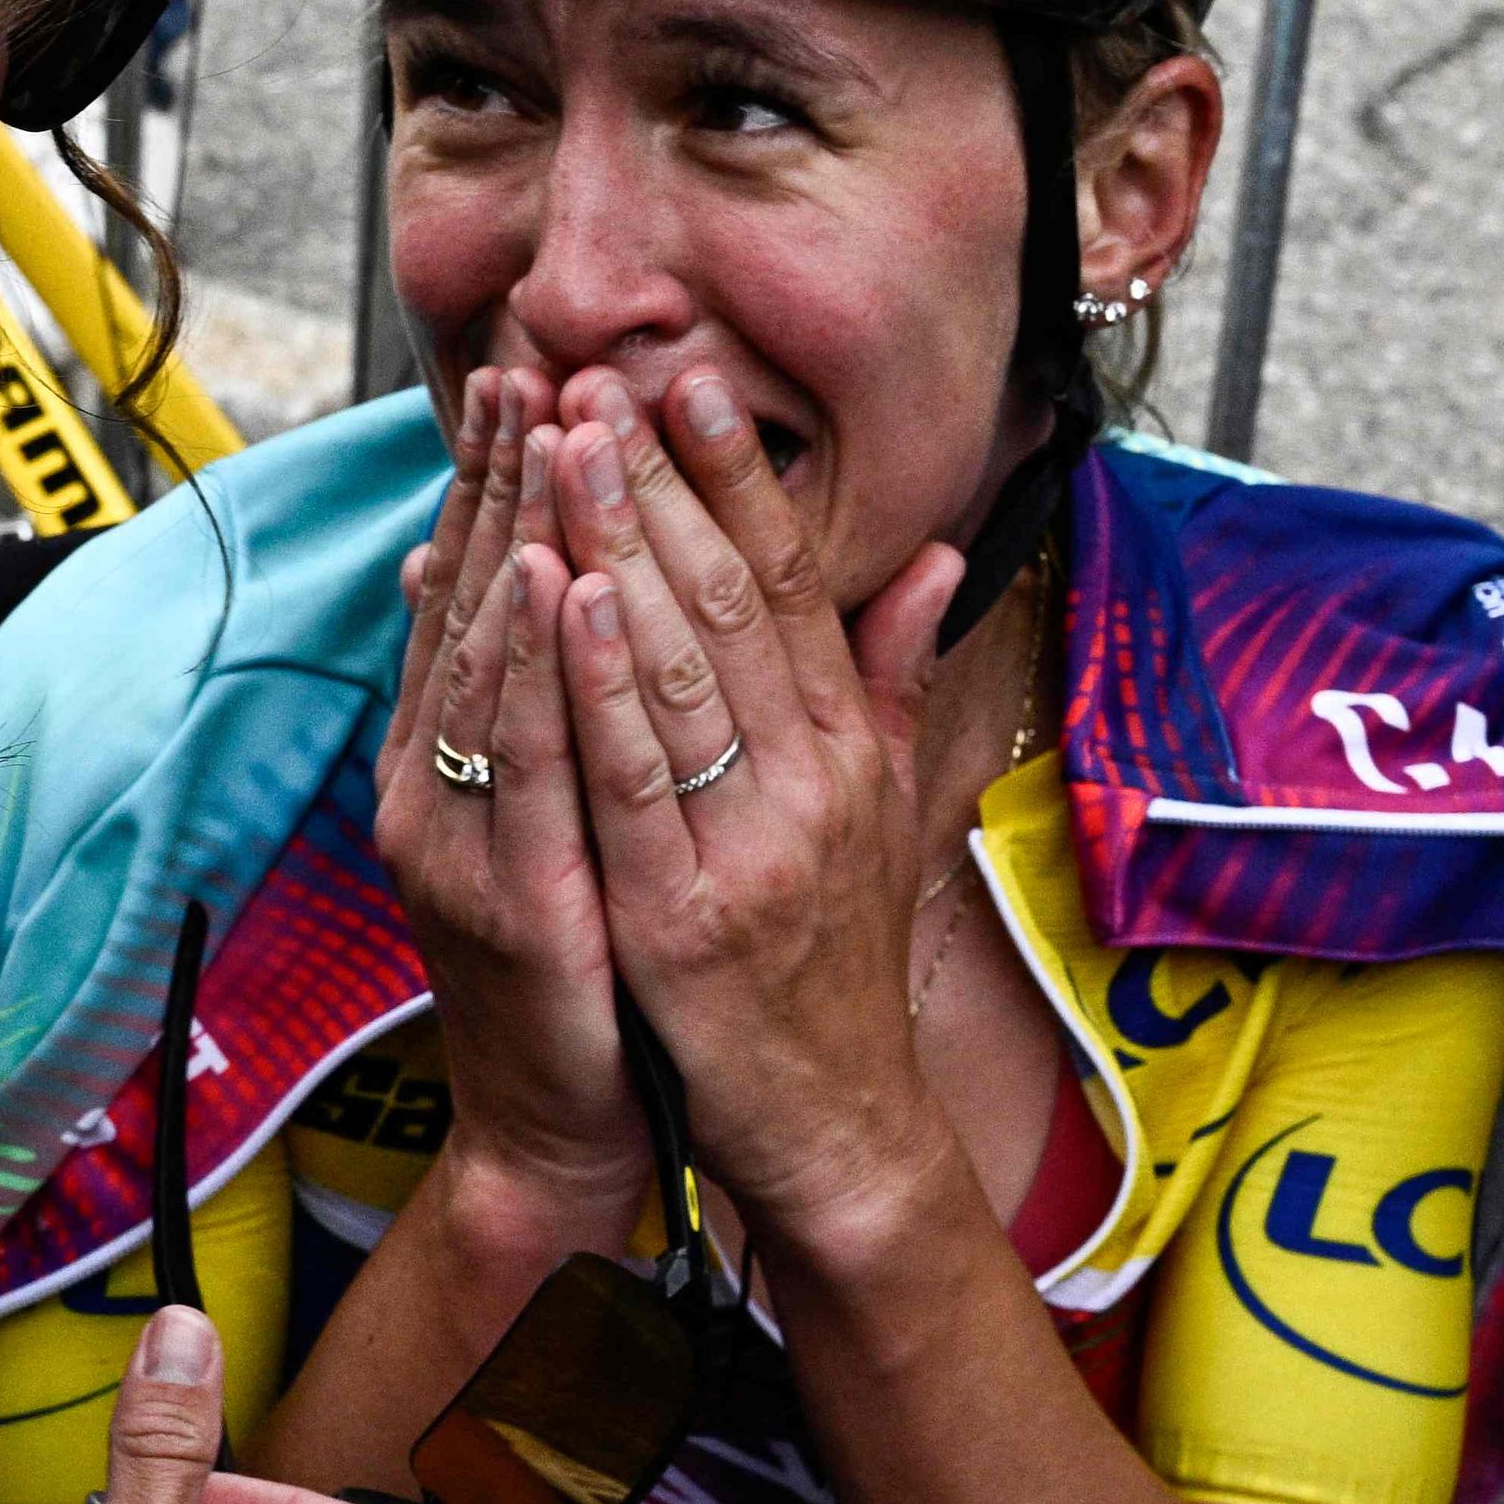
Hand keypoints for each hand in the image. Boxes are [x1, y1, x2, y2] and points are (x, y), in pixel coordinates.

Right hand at [373, 370, 637, 1223]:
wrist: (568, 1125)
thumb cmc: (585, 969)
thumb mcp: (563, 818)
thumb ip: (542, 703)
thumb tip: (520, 581)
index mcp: (451, 763)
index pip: (467, 596)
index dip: (489, 486)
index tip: (521, 378)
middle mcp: (434, 788)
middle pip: (465, 608)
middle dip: (498, 485)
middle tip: (527, 366)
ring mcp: (461, 845)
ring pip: (486, 666)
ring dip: (515, 542)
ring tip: (544, 435)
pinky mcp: (507, 900)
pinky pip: (526, 764)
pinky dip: (538, 669)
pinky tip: (559, 583)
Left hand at [532, 364, 966, 1248]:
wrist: (836, 1129)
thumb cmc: (835, 968)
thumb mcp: (882, 812)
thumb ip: (894, 683)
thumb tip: (938, 560)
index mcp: (848, 749)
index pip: (790, 583)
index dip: (742, 476)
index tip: (693, 379)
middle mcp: (813, 783)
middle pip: (728, 602)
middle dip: (659, 480)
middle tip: (602, 375)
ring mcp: (751, 849)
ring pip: (678, 669)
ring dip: (617, 544)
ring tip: (567, 442)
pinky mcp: (684, 919)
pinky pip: (634, 781)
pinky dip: (600, 683)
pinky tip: (566, 595)